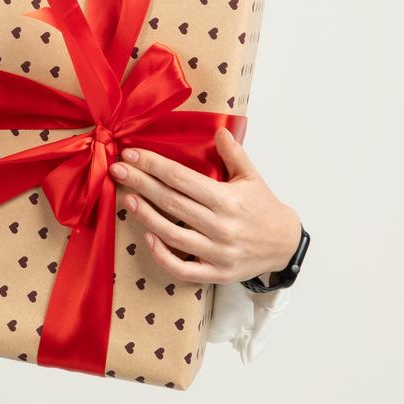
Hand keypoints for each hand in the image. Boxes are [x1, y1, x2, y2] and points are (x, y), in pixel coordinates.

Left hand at [108, 127, 300, 283]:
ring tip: (127, 198)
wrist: (285, 245)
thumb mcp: (252, 177)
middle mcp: (221, 226)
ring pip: (172, 234)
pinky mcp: (216, 273)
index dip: (153, 165)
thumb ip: (234, 154)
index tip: (131, 154)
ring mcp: (217, 253)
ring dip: (146, 215)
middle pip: (171, 202)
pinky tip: (147, 238)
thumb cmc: (263, 208)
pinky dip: (163, 255)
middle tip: (117, 170)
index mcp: (228, 200)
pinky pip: (183, 268)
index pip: (181, 178)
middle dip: (140, 183)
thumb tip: (219, 130)